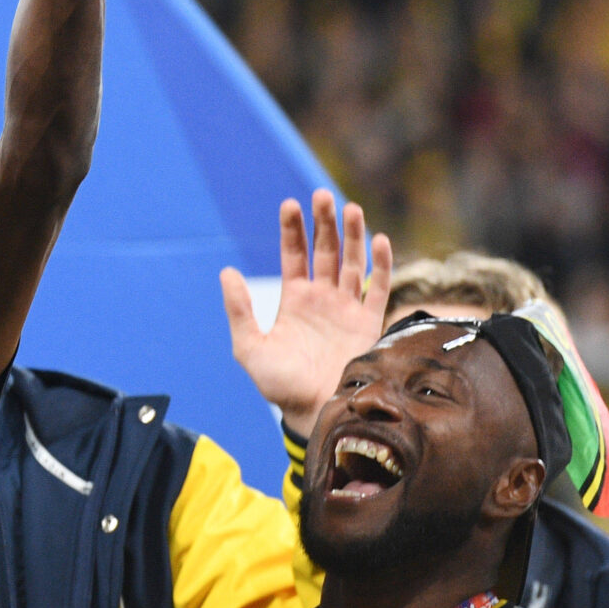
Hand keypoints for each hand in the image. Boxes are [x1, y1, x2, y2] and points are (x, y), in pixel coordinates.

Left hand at [220, 191, 393, 432]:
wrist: (313, 412)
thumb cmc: (279, 385)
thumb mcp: (249, 347)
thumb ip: (239, 310)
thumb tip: (226, 272)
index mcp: (294, 300)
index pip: (294, 255)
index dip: (292, 229)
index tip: (289, 204)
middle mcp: (322, 299)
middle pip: (325, 250)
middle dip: (324, 222)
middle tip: (321, 195)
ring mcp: (347, 309)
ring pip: (353, 262)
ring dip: (352, 235)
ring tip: (349, 208)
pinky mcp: (369, 323)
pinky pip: (379, 288)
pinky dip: (382, 264)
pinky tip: (380, 240)